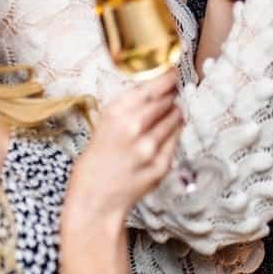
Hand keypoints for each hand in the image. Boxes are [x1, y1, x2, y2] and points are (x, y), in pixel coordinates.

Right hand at [67, 71, 182, 221]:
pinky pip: (177, 138)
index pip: (155, 83)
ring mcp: (151, 146)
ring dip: (174, 113)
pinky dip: (173, 133)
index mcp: (117, 111)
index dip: (168, 76)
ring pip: (177, 116)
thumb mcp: (105, 124)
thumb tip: (159, 86)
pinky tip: (162, 137)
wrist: (95, 201)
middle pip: (169, 98)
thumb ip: (131, 106)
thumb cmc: (97, 161)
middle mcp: (135, 125)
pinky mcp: (162, 164)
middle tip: (169, 96)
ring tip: (163, 119)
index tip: (173, 73)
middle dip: (171, 95)